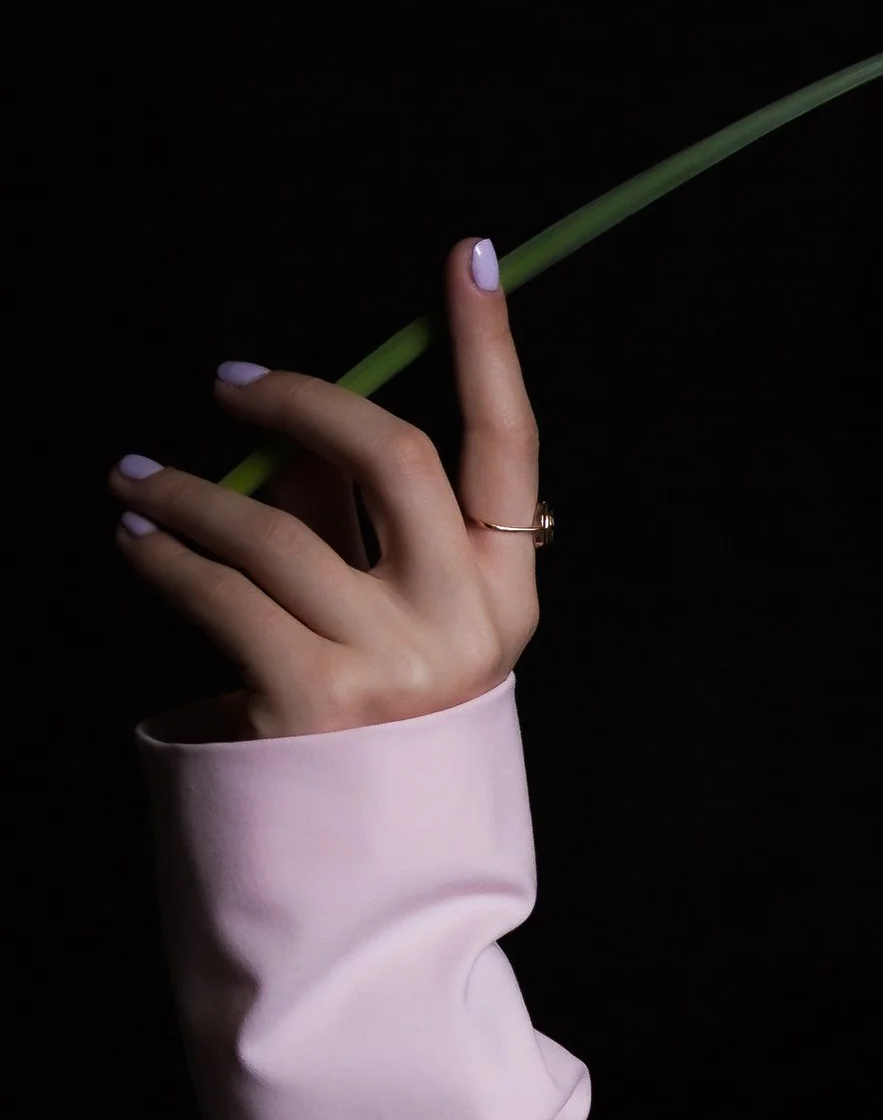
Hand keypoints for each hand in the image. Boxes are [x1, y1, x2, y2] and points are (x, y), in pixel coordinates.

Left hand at [110, 242, 543, 738]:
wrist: (369, 865)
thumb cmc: (378, 717)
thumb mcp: (399, 615)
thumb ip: (362, 523)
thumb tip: (295, 435)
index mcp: (507, 588)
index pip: (509, 442)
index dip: (489, 344)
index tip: (467, 254)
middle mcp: (465, 620)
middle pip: (391, 457)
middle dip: (301, 397)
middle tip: (228, 381)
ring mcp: (393, 664)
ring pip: (277, 526)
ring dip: (190, 490)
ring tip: (135, 478)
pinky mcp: (313, 700)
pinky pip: (222, 595)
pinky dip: (167, 557)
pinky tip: (138, 540)